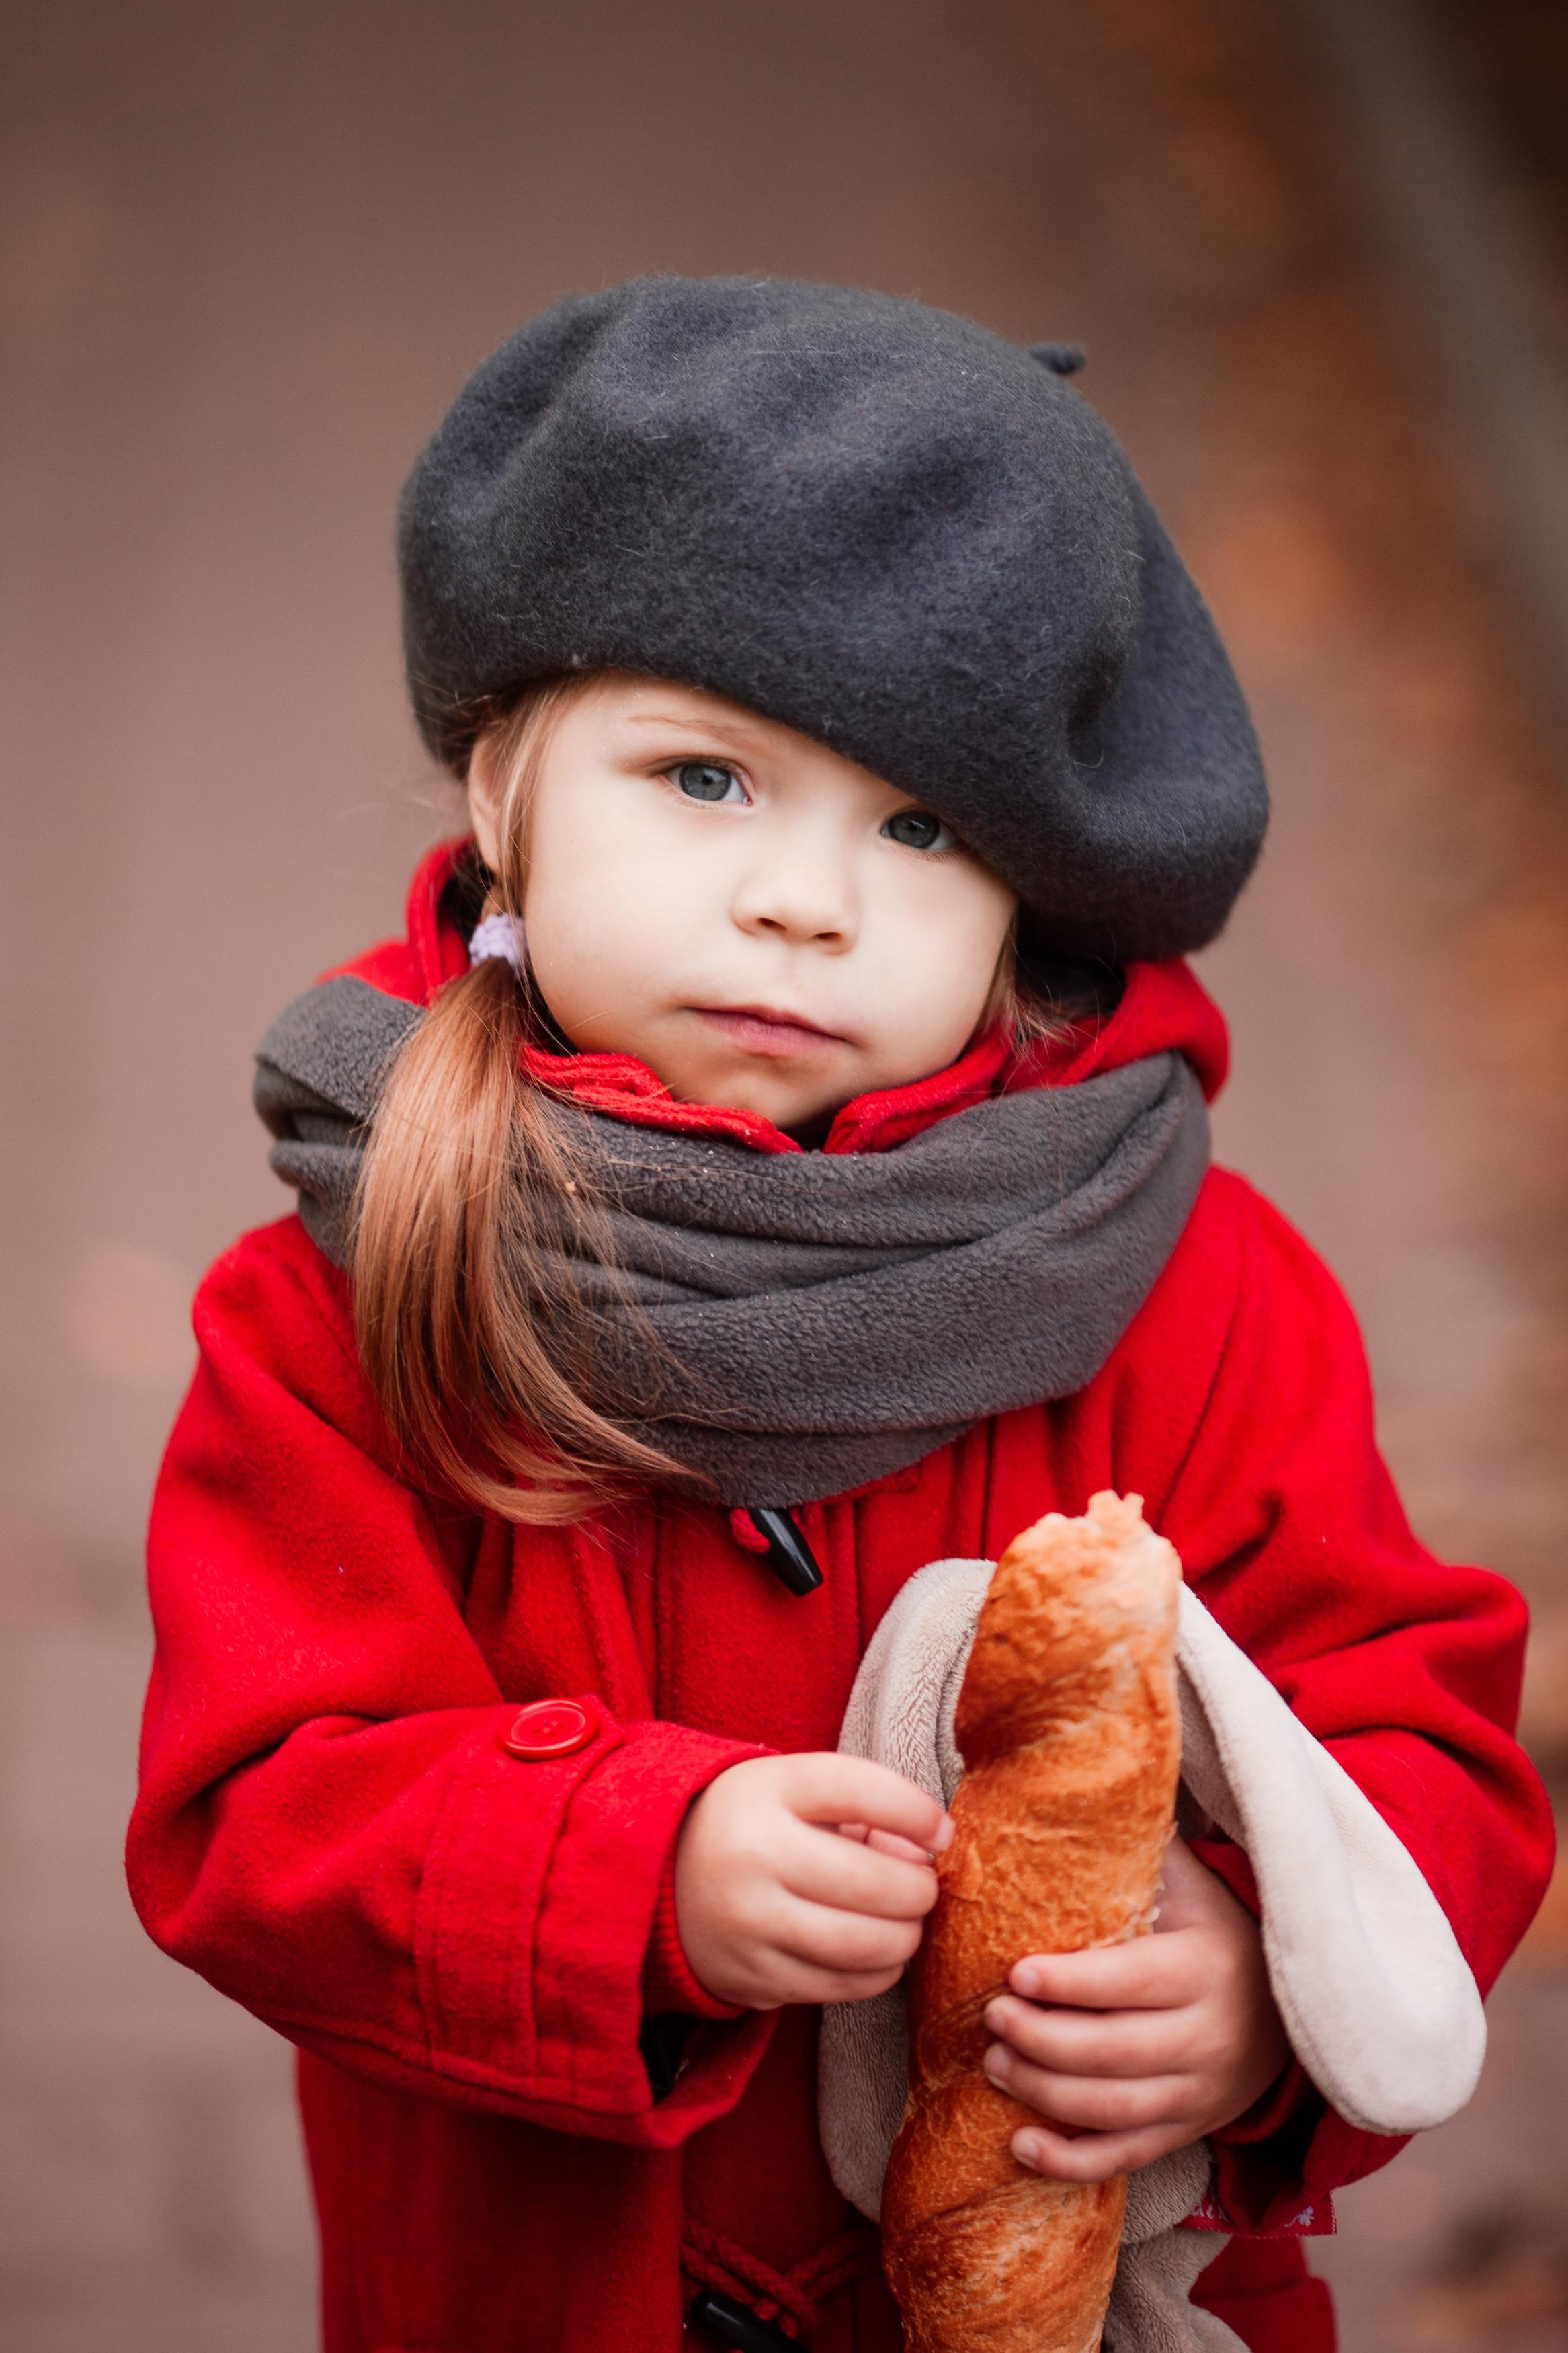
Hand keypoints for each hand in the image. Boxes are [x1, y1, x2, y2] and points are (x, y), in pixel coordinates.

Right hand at [675, 1753, 951, 2009]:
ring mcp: (750, 1924)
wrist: (662, 1873)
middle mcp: (755, 1856)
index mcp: (770, 1791)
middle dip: (920, 1890)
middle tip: (922, 1886)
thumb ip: (869, 1809)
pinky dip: (877, 1973)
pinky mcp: (751, 1978)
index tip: (941, 1832)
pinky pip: (841, 1987)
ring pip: (867, 1946)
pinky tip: (875, 1952)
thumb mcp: (798, 1790)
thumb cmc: (754, 1822)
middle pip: (876, 1884)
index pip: (863, 1791)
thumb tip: (928, 1853)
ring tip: (904, 1922)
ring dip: (907, 1937)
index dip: (918, 1813)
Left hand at [981, 1836, 1288, 2180]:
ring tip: (994, 2065)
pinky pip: (1128, 2157)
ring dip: (1046, 2093)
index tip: (1015, 1974)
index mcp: (1204, 1968)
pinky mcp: (1188, 2129)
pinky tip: (1022, 2146)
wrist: (1287, 2003)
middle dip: (1043, 2040)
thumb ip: (1137, 1851)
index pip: (1130, 1982)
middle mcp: (1207, 2037)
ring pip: (1115, 2108)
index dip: (1070, 1985)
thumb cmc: (1215, 1927)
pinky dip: (1073, 2160)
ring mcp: (1200, 2093)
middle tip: (990, 2019)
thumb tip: (1062, 1791)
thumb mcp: (1190, 1883)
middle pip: (1114, 2052)